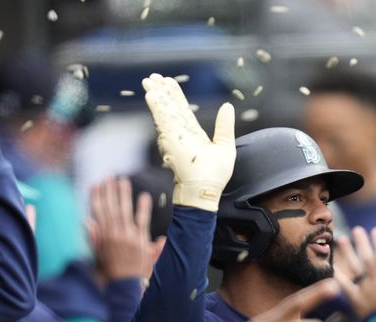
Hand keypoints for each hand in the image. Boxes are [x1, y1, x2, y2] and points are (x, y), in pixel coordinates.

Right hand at [87, 177, 156, 280]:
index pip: (98, 211)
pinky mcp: (138, 240)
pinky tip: (144, 196)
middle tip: (110, 177)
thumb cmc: (111, 270)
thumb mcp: (98, 253)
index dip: (97, 197)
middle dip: (109, 191)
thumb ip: (94, 237)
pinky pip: (141, 220)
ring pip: (123, 210)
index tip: (96, 184)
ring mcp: (126, 236)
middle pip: (110, 207)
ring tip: (123, 181)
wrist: (122, 284)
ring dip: (123, 195)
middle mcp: (112, 234)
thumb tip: (85, 221)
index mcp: (102, 236)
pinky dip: (142, 208)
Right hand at [142, 74, 235, 211]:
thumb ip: (225, 126)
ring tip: (148, 80)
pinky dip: (157, 106)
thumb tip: (227, 106)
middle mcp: (181, 133)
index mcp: (193, 134)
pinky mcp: (171, 139)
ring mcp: (174, 136)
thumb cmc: (215, 176)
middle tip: (153, 77)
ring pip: (164, 110)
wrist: (205, 191)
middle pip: (170, 107)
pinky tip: (151, 94)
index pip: (182, 110)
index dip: (175, 96)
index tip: (169, 82)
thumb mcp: (225, 146)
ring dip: (156, 95)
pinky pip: (162, 119)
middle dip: (162, 91)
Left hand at [335, 227, 375, 317]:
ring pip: (355, 269)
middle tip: (357, 230)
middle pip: (368, 259)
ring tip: (341, 239)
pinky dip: (338, 275)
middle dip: (362, 243)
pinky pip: (345, 286)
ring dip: (348, 253)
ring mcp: (366, 291)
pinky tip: (331, 264)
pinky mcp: (355, 300)